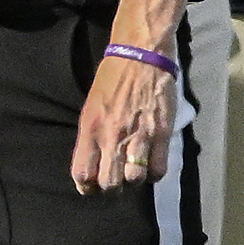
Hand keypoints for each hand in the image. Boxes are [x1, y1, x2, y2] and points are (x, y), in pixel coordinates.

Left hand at [71, 52, 176, 193]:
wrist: (139, 56)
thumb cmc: (112, 78)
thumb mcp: (91, 105)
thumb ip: (91, 134)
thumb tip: (93, 163)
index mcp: (89, 127)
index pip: (82, 172)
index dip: (86, 186)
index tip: (91, 187)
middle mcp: (111, 135)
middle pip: (109, 183)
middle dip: (111, 188)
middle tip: (115, 181)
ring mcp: (138, 136)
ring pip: (134, 179)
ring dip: (134, 180)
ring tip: (133, 171)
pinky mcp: (161, 134)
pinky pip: (158, 170)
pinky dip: (155, 174)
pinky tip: (151, 165)